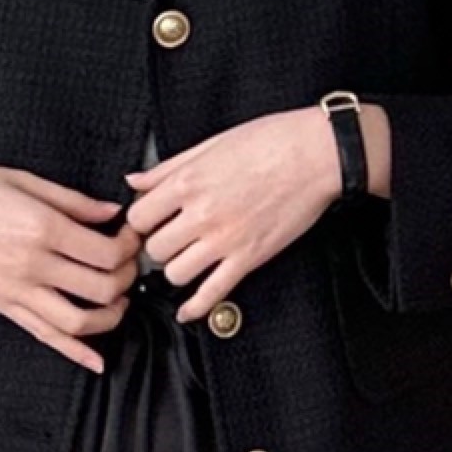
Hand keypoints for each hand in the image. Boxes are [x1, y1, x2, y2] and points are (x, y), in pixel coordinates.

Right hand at [0, 156, 140, 372]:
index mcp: (42, 228)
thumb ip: (72, 200)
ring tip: (117, 301)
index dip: (129, 246)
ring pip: (79, 322)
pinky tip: (96, 361)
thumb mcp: (23, 179)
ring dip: (110, 317)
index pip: (106, 252)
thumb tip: (109, 212)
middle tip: (127, 266)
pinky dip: (75, 353)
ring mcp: (17, 291)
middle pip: (101, 289)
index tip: (130, 236)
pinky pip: (45, 336)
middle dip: (125, 279)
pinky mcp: (3, 306)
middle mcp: (32, 265)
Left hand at [123, 103, 392, 322]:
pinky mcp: (248, 258)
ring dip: (177, 270)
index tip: (151, 221)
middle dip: (159, 246)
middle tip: (171, 239)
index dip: (142, 221)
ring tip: (187, 259)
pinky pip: (212, 294)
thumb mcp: (211, 144)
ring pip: (175, 274)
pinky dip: (195, 307)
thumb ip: (168, 167)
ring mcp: (225, 239)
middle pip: (155, 249)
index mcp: (188, 182)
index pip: (138, 217)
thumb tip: (134, 181)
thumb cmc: (270, 140)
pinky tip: (187, 311)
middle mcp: (202, 213)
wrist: (316, 154)